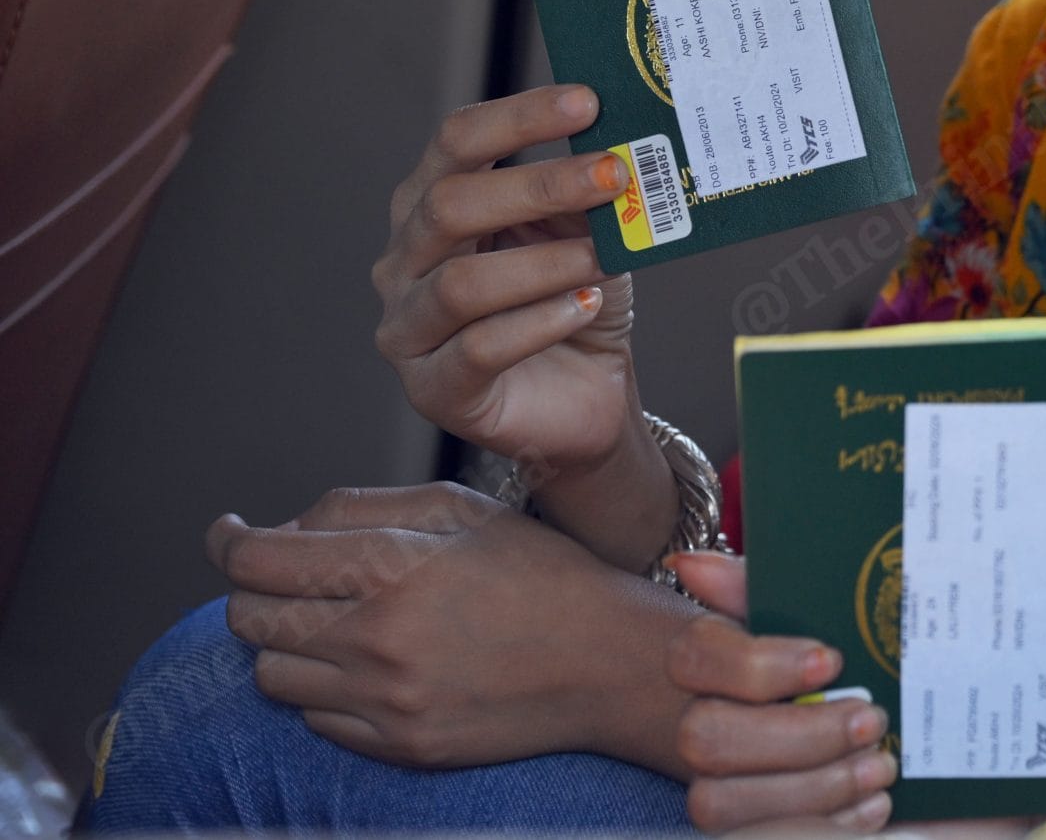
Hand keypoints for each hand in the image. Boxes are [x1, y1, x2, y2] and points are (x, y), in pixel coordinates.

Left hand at [209, 482, 698, 773]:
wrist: (608, 661)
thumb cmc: (542, 574)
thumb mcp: (463, 509)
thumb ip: (365, 507)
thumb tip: (289, 527)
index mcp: (390, 565)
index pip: (255, 559)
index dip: (229, 541)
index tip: (229, 533)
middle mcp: (374, 637)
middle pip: (249, 618)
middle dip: (257, 590)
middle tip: (291, 576)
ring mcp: (382, 700)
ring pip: (271, 675)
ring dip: (288, 644)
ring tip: (338, 623)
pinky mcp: (395, 745)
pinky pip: (316, 720)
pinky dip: (326, 691)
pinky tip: (374, 666)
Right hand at [373, 85, 638, 470]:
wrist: (585, 397)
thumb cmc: (575, 302)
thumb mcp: (584, 233)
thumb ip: (585, 192)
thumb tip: (622, 143)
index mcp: (432, 204)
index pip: (456, 141)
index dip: (519, 116)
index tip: (587, 102)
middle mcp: (405, 260)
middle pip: (450, 205)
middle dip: (539, 184)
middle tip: (613, 175)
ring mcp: (408, 327)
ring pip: (461, 283)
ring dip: (544, 262)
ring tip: (605, 256)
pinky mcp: (435, 388)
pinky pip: (478, 349)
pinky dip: (539, 322)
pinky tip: (584, 304)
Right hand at [665, 553, 908, 832]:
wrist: (908, 746)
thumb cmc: (858, 673)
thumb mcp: (826, 622)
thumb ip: (764, 590)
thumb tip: (691, 564)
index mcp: (716, 668)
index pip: (692, 656)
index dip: (758, 664)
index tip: (832, 660)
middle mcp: (703, 728)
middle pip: (704, 738)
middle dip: (798, 734)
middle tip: (871, 720)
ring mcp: (720, 790)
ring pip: (720, 803)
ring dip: (813, 787)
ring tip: (881, 766)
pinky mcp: (754, 834)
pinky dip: (828, 826)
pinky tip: (874, 806)